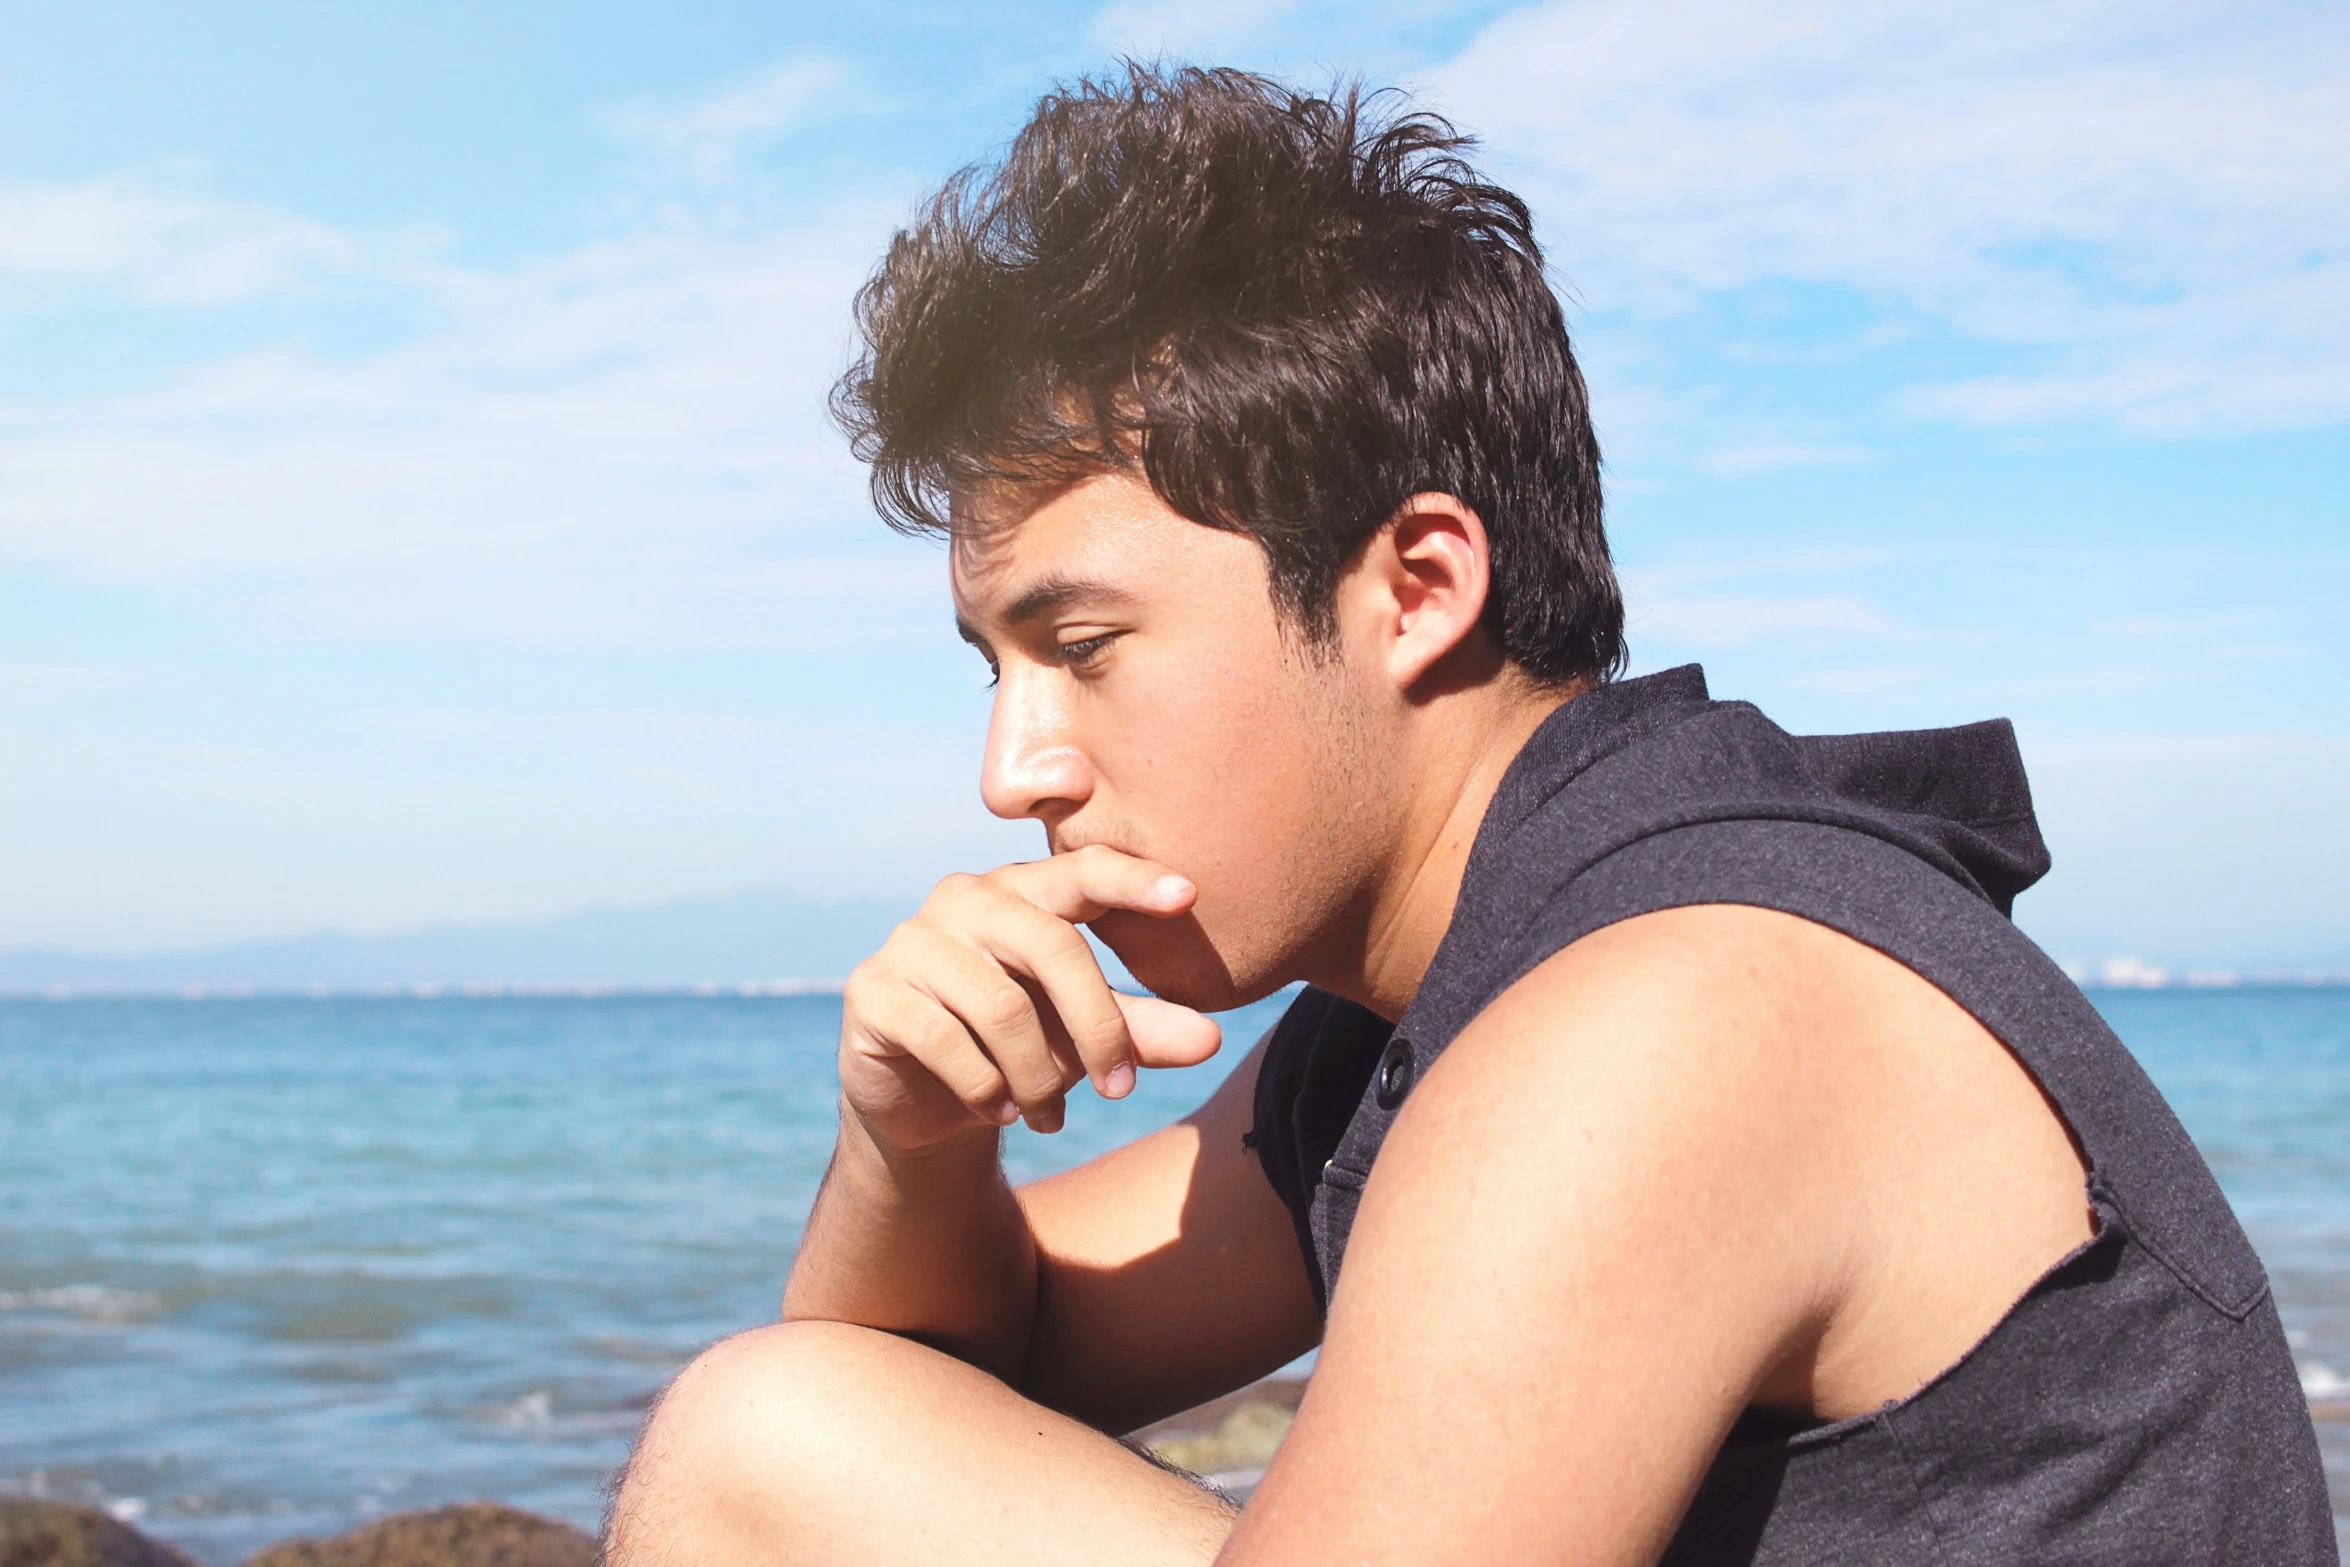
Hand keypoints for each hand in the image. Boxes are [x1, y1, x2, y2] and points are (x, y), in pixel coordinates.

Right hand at [839, 846, 1224, 1155]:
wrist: (924, 1108)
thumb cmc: (1018, 1051)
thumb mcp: (1084, 1040)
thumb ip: (1140, 1031)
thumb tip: (1212, 1038)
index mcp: (1022, 891)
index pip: (1081, 870)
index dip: (1132, 880)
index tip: (1189, 895)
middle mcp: (964, 899)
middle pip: (1053, 946)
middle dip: (1097, 1026)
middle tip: (1119, 1089)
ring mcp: (912, 940)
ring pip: (1002, 1007)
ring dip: (1038, 1077)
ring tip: (1050, 1115)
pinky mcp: (872, 992)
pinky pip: (945, 1041)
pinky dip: (985, 1089)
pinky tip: (999, 1112)